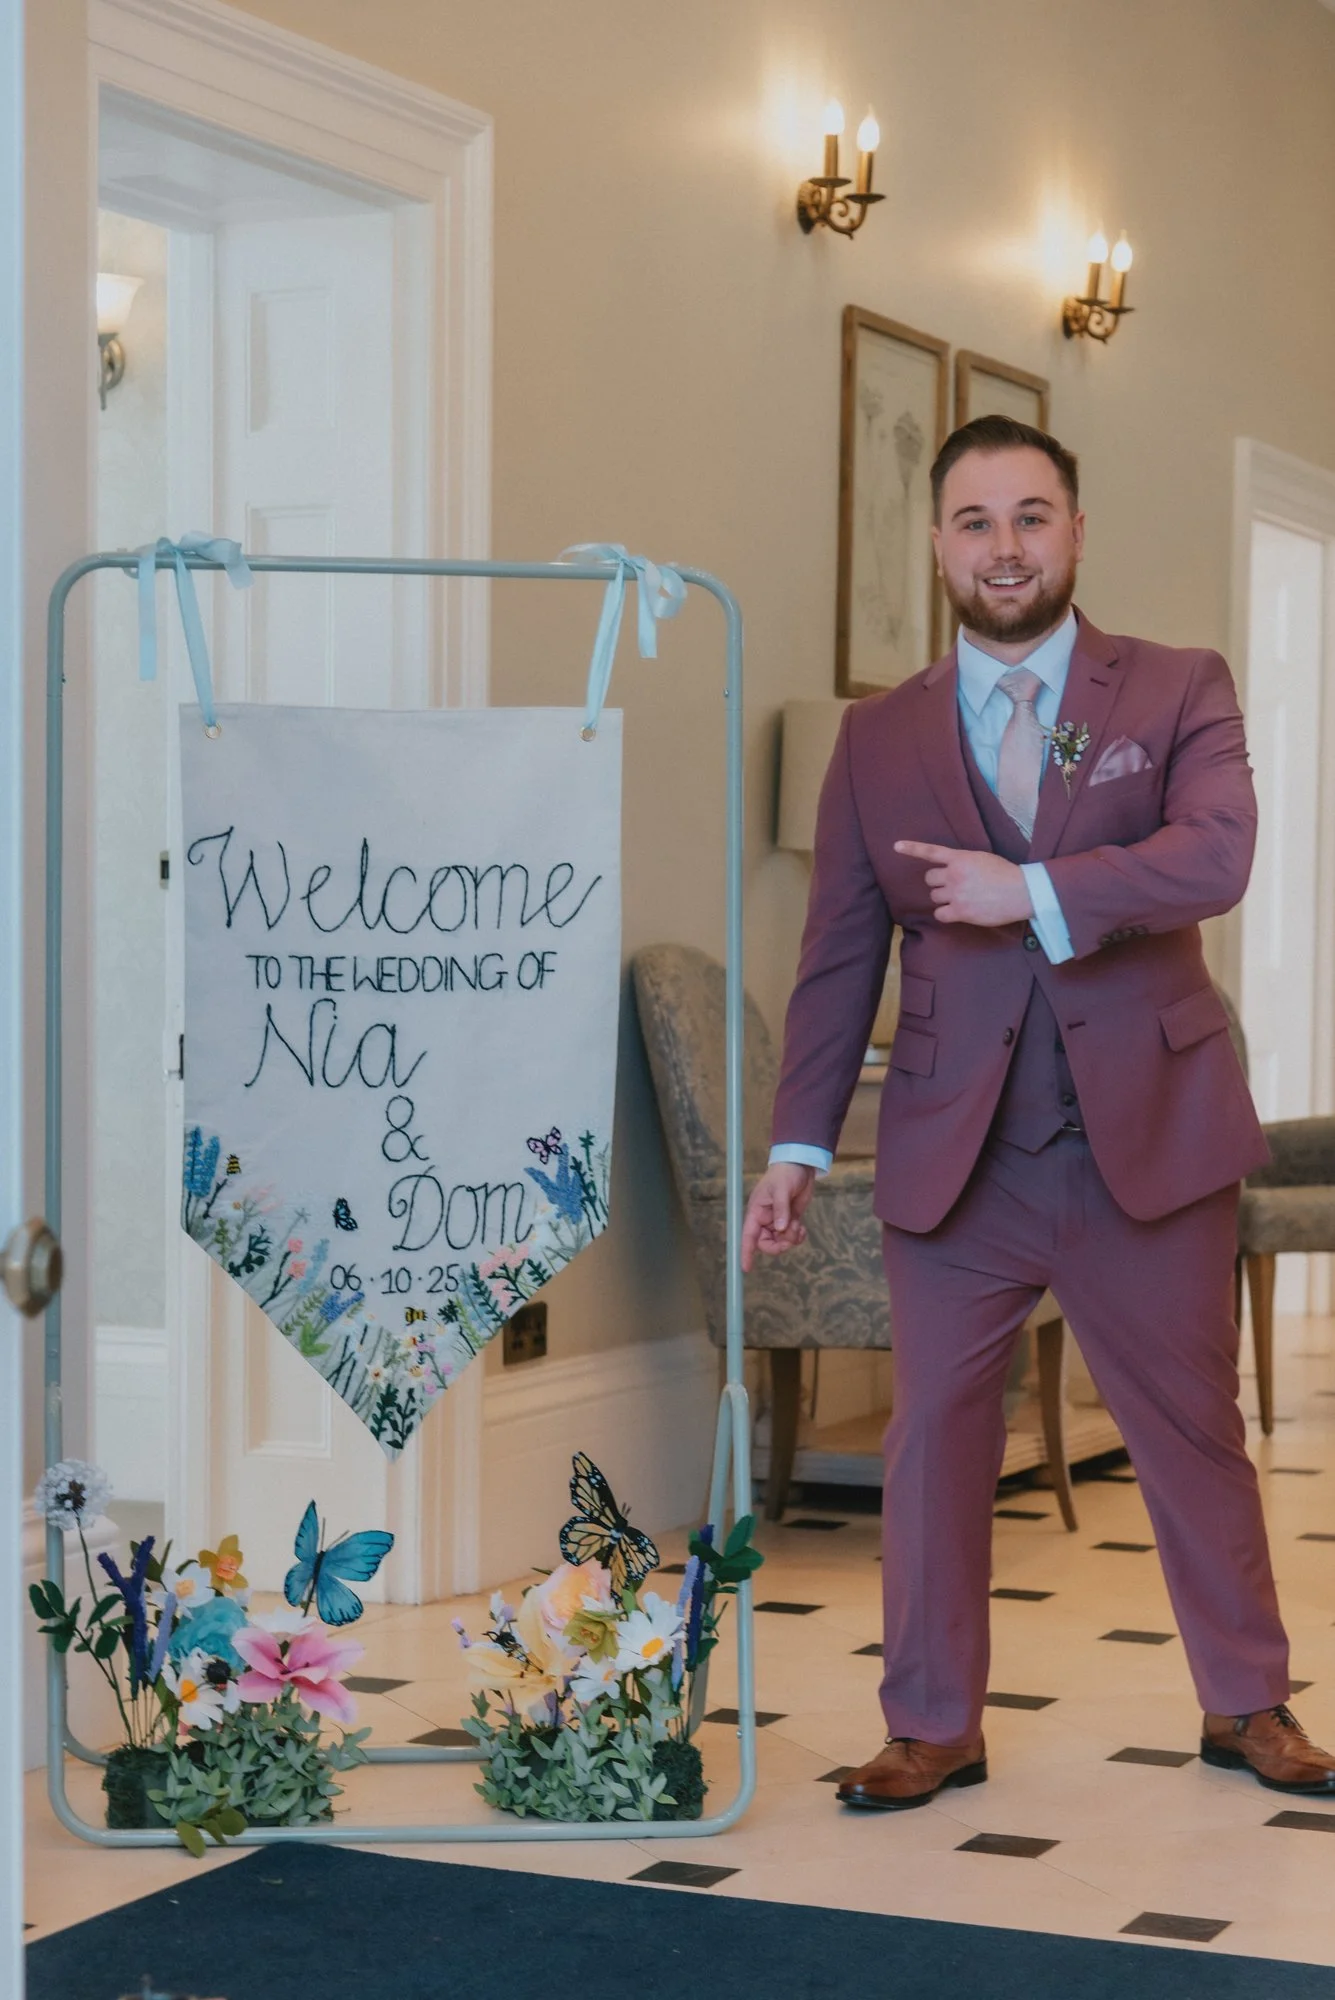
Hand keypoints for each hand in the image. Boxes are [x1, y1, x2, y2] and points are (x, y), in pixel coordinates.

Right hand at [741, 1163, 815, 1271]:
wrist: (800, 1166)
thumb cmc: (785, 1174)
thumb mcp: (781, 1189)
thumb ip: (781, 1209)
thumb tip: (780, 1229)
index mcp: (756, 1212)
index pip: (748, 1235)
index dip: (745, 1252)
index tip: (746, 1268)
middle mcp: (765, 1220)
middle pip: (766, 1244)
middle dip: (780, 1244)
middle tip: (791, 1235)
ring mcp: (777, 1221)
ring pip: (780, 1242)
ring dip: (791, 1239)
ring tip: (798, 1225)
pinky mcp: (789, 1221)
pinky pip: (791, 1237)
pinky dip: (798, 1237)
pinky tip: (803, 1228)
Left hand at [894, 841, 1033, 927]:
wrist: (1021, 891)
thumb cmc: (1006, 874)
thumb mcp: (982, 858)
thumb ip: (964, 862)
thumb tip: (953, 869)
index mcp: (960, 858)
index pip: (931, 852)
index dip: (912, 849)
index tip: (896, 846)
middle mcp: (954, 875)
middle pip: (930, 879)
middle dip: (938, 882)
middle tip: (953, 886)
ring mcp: (956, 894)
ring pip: (934, 896)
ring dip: (943, 898)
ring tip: (960, 898)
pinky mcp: (960, 911)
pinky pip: (939, 914)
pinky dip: (945, 914)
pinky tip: (956, 912)